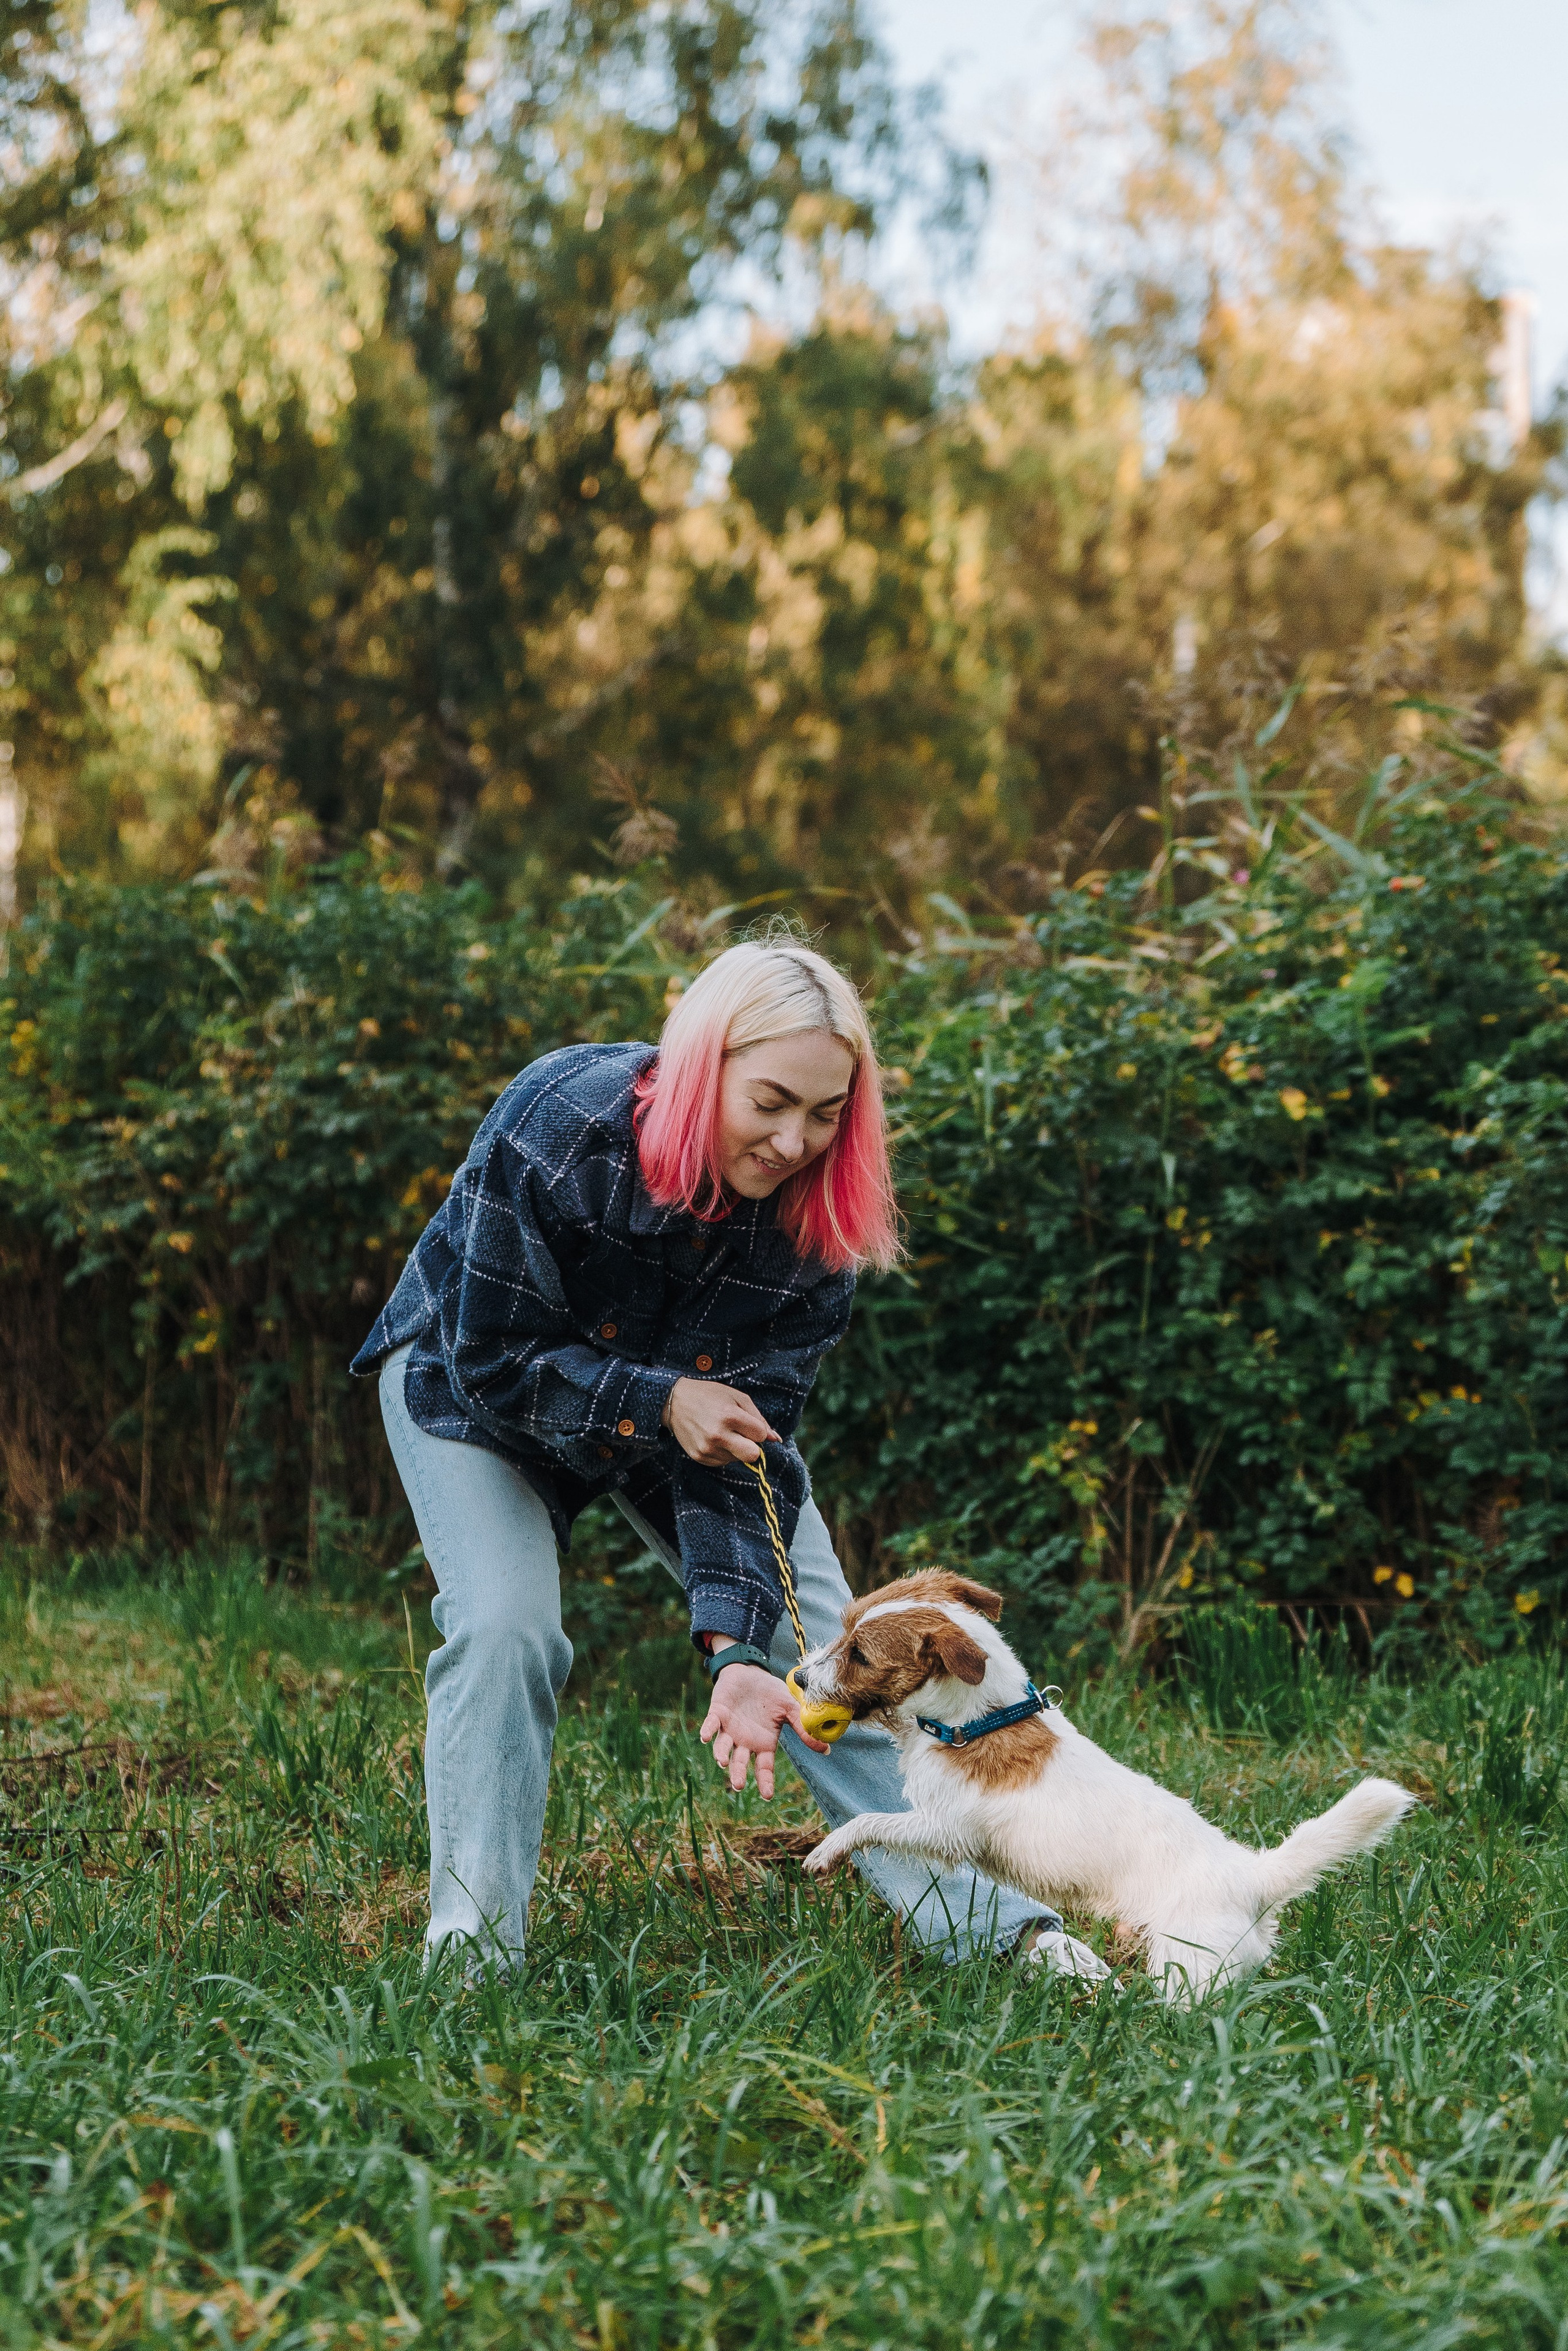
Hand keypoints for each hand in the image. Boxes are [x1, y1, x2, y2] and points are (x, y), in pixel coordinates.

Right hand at [663, 1376, 780, 1466]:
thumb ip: (759, 1417)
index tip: (747, 1422)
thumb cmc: (709, 1395)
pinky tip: (713, 1439)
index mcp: (729, 1416)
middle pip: (752, 1455)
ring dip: (736, 1449)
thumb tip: (775, 1439)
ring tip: (722, 1432)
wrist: (674, 1402)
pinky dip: (723, 1453)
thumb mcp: (737, 1397)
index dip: (757, 1429)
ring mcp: (707, 1448)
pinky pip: (722, 1463)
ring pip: (737, 1460)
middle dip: (752, 1446)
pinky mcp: (699, 1457)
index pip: (760, 1435)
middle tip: (742, 1435)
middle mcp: (718, 1435)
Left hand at [700, 1659, 829, 1796]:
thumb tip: (827, 1749)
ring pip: (723, 1746)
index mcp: (763, 1743)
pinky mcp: (717, 1713)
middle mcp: (745, 1741)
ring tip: (723, 1762)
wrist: (751, 1671)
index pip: (764, 1767)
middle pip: (740, 1762)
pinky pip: (710, 1724)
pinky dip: (707, 1731)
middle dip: (738, 1774)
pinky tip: (704, 1737)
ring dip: (721, 1754)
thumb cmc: (771, 1693)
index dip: (765, 1781)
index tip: (768, 1796)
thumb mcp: (790, 1709)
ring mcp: (730, 1728)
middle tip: (738, 1785)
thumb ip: (803, 1729)